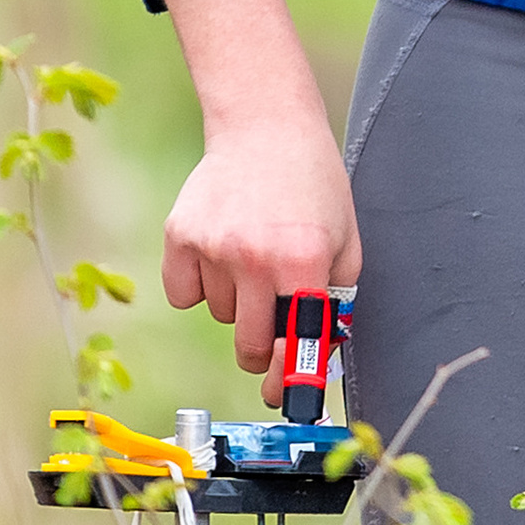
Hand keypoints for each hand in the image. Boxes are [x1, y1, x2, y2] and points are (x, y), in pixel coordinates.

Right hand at [158, 0, 361, 399]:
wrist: (266, 126)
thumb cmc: (314, 186)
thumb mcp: (344, 241)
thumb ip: (333, 301)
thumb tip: (314, 359)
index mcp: (303, 261)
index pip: (295, 345)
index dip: (290, 382)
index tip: (284, 398)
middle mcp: (256, 257)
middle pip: (249, 345)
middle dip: (262, 349)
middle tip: (268, 329)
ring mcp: (213, 246)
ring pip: (220, 316)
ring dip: (236, 303)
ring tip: (251, 256)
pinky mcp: (180, 234)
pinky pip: (184, 293)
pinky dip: (198, 284)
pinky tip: (219, 251)